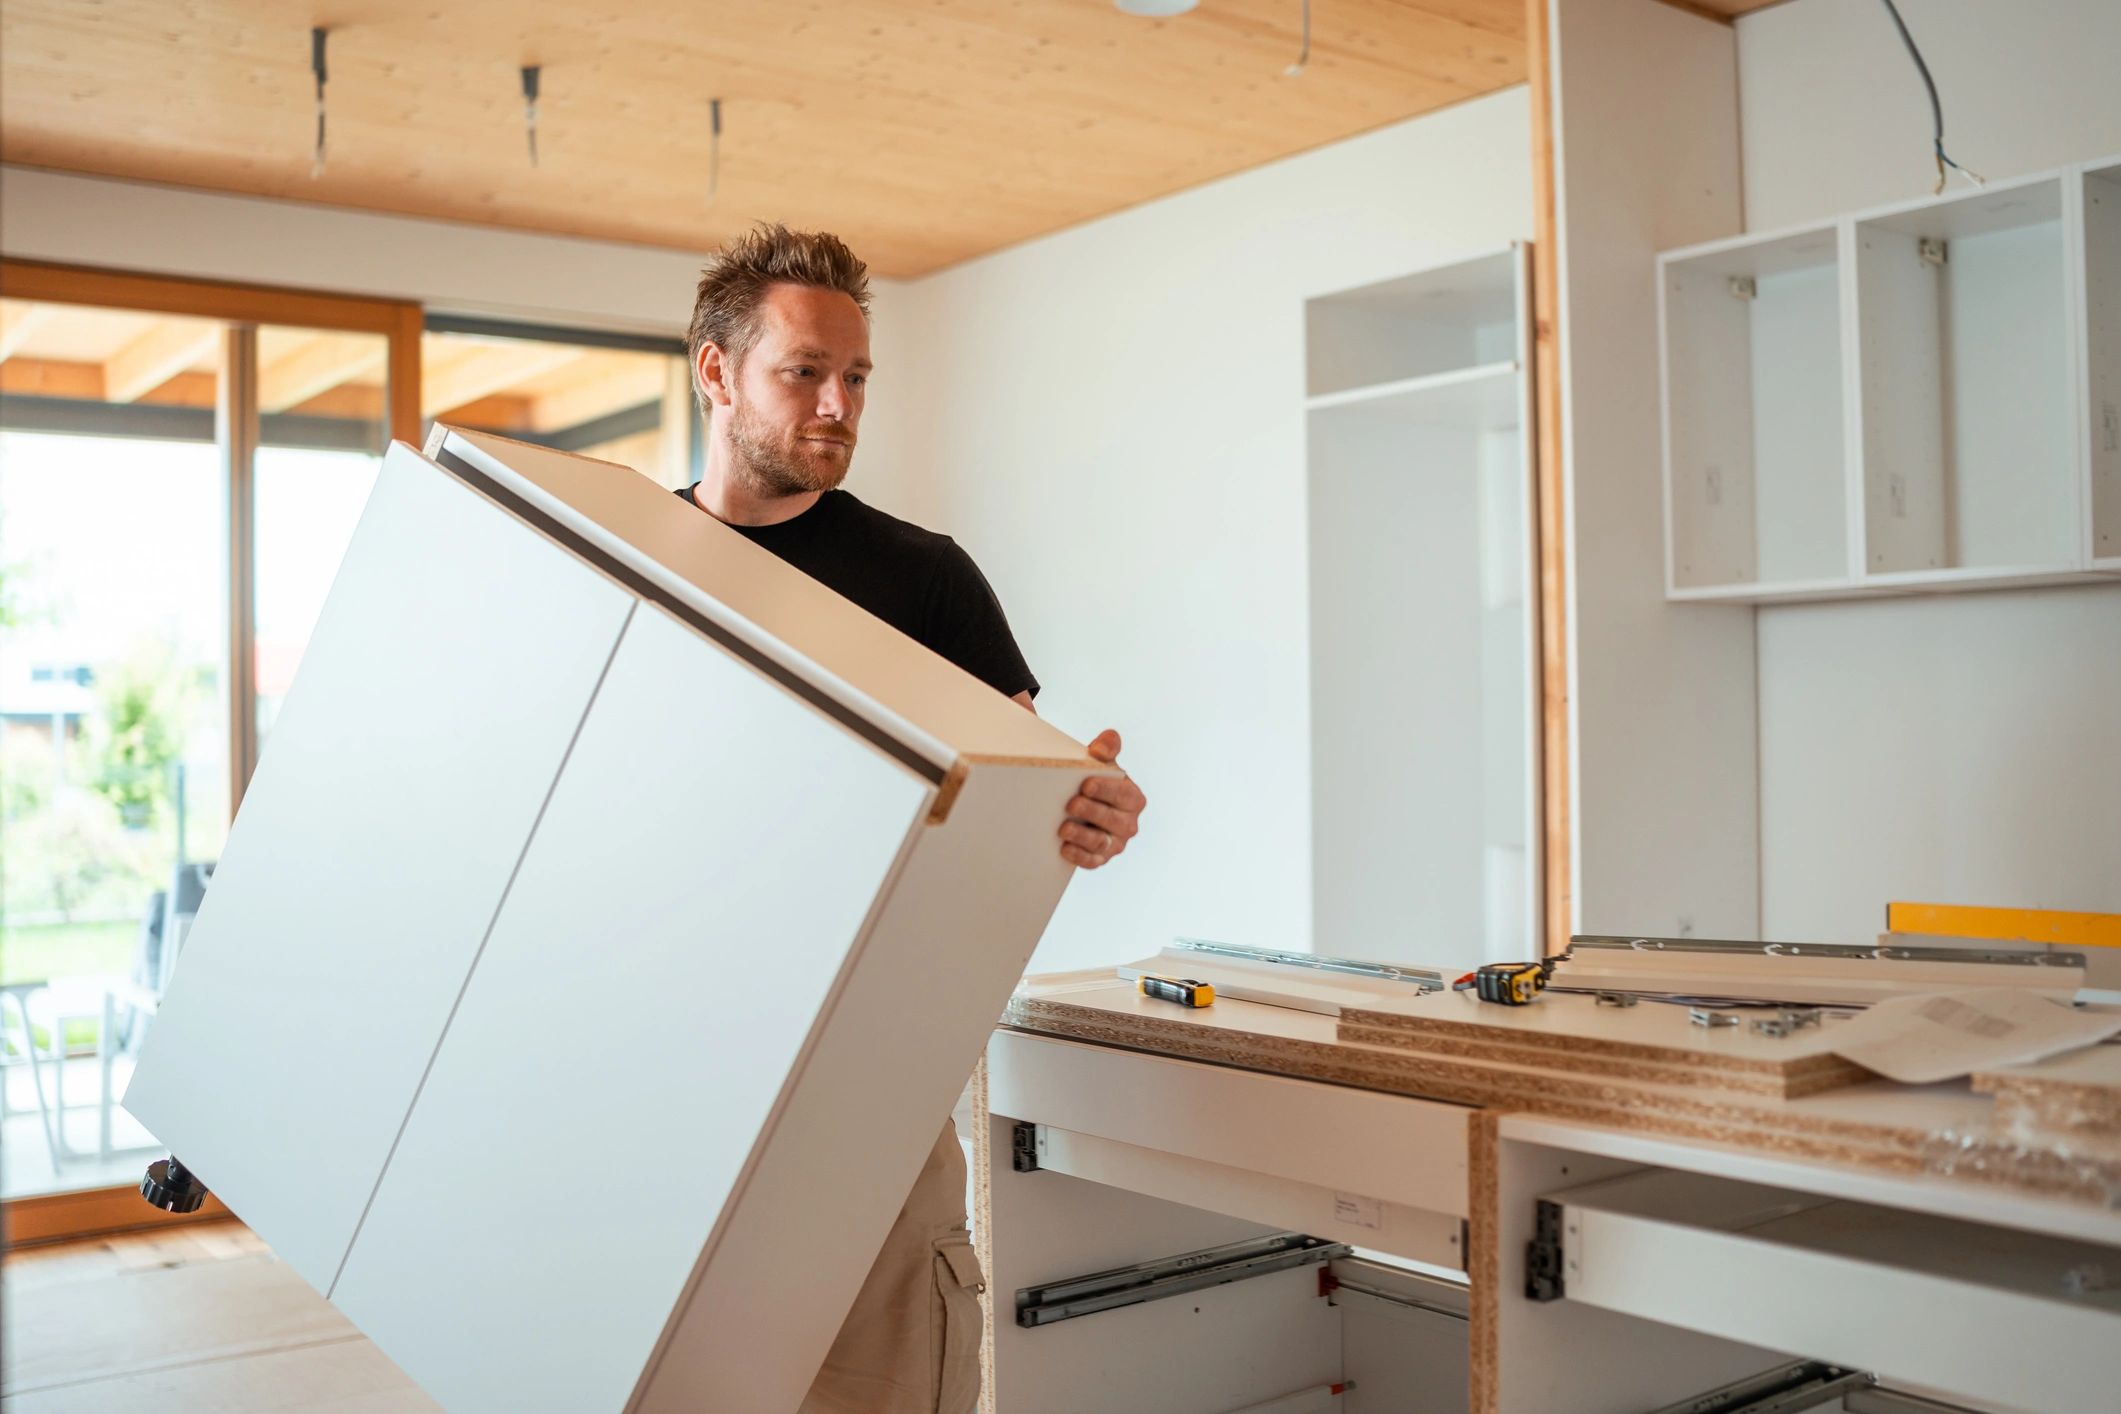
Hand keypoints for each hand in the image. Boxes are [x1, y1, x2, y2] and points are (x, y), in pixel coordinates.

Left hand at [1059, 729, 1144, 869]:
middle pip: (1114, 821)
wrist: (1082, 804)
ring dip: (1083, 837)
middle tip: (1071, 804)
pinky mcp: (1100, 858)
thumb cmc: (1094, 780)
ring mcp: (1115, 843)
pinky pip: (1092, 862)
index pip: (1124, 794)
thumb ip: (1107, 747)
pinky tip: (1064, 848)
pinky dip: (1079, 857)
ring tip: (1063, 828)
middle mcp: (1128, 824)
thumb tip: (1102, 746)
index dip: (1106, 790)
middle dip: (1092, 813)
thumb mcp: (1102, 761)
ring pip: (1102, 843)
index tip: (1086, 784)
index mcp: (1133, 798)